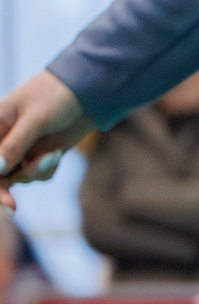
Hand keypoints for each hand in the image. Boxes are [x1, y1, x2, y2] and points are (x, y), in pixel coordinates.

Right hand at [0, 72, 93, 201]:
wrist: (86, 94)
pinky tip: (58, 153)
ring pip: (18, 177)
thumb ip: (14, 145)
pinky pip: (38, 175)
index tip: (0, 197)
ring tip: (54, 154)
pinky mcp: (38, 157)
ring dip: (36, 172)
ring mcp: (20, 150)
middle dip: (4, 190)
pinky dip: (47, 169)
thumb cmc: (55, 98)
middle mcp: (3, 139)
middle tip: (12, 208)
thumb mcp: (34, 120)